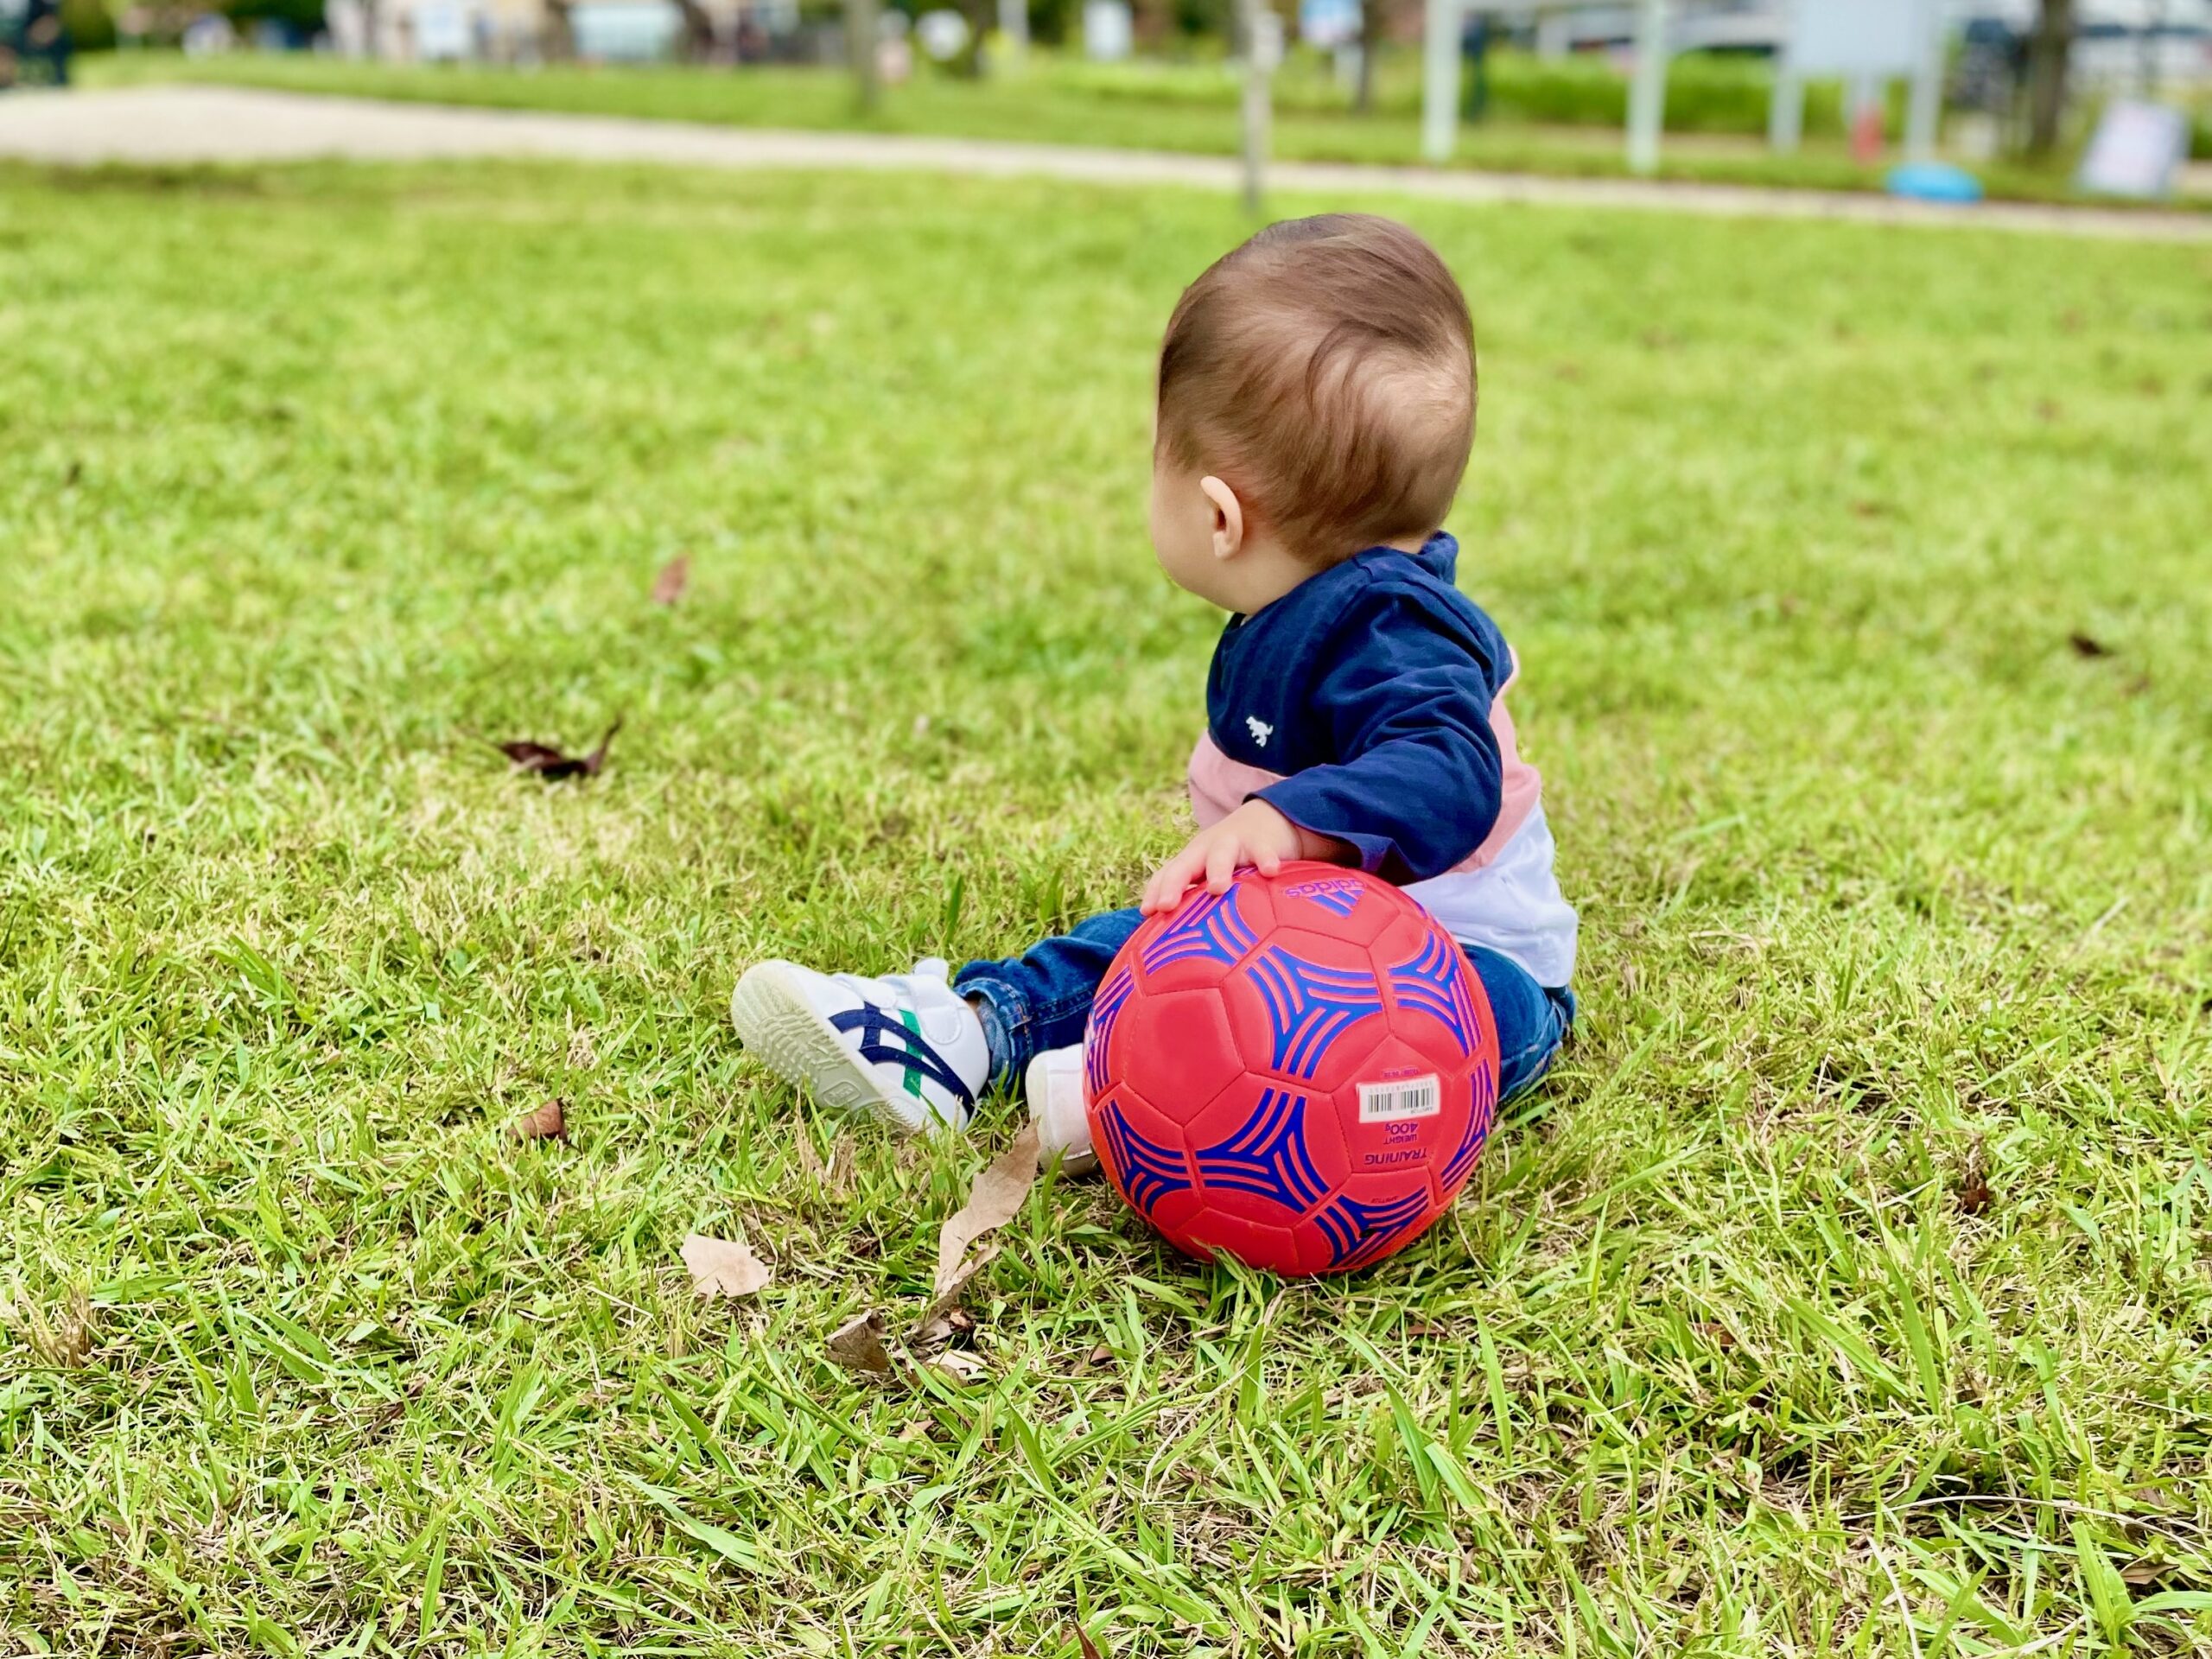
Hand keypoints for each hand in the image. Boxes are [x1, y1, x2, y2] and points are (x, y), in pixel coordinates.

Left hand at [1140, 801, 1342, 913]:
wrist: (1267, 820)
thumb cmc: (1235, 861)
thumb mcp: (1212, 875)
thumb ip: (1201, 904)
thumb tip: (1186, 950)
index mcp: (1190, 861)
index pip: (1166, 875)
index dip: (1155, 892)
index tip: (1148, 913)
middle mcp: (1205, 851)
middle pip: (1184, 866)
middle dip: (1173, 885)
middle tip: (1166, 905)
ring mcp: (1232, 843)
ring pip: (1220, 855)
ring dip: (1216, 870)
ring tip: (1217, 888)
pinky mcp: (1260, 841)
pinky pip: (1262, 851)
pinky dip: (1265, 859)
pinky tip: (1270, 872)